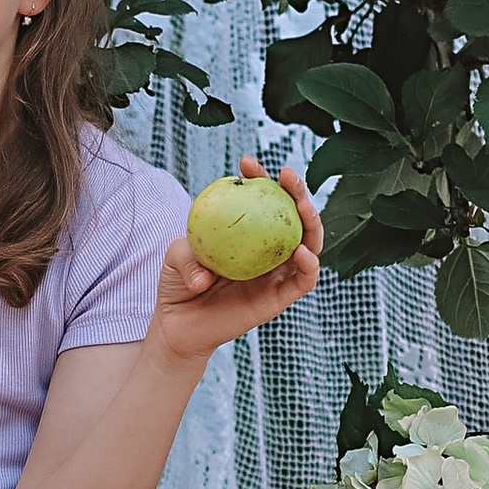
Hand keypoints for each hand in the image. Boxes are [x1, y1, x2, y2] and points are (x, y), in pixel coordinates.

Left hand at [147, 158, 322, 367]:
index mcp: (247, 232)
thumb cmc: (177, 284)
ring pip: (309, 243)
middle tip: (285, 173)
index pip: (261, 199)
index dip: (259, 178)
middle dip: (296, 189)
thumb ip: (188, 255)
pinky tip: (302, 250)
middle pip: (293, 215)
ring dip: (313, 221)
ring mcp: (276, 272)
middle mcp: (267, 249)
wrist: (178, 326)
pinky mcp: (280, 298)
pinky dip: (310, 264)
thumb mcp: (176, 256)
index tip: (246, 163)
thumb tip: (207, 272)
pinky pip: (304, 280)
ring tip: (303, 206)